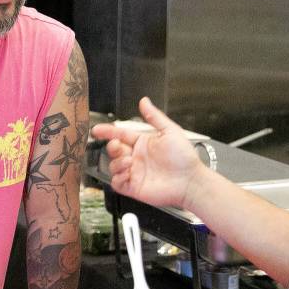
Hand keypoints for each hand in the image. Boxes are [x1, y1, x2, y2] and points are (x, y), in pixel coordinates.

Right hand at [89, 97, 204, 209]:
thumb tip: (144, 101)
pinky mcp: (134, 187)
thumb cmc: (184, 158)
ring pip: (113, 166)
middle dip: (112, 146)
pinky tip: (127, 172)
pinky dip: (118, 177)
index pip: (121, 134)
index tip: (98, 129)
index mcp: (143, 143)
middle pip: (114, 150)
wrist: (190, 180)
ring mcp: (135, 172)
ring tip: (128, 161)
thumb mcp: (170, 131)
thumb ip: (154, 116)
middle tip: (117, 145)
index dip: (108, 131)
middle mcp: (137, 157)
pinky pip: (117, 183)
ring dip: (117, 162)